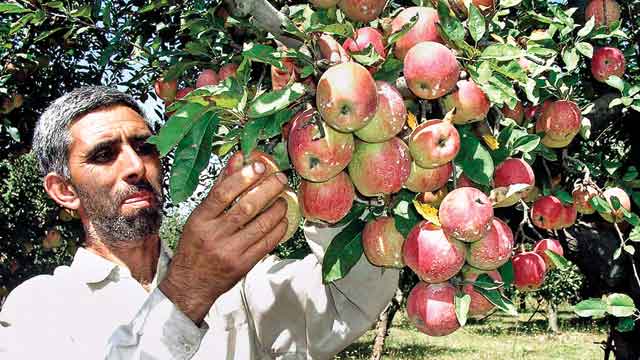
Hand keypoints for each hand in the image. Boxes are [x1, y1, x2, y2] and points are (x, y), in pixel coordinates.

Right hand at [159, 161, 288, 323]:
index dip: (243, 177)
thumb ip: (219, 188)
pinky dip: (279, 228)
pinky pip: (267, 243)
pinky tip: (282, 220)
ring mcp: (230, 251)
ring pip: (261, 225)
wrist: (190, 284)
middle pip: (246, 207)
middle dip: (268, 190)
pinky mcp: (243, 265)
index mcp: (200, 220)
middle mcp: (214, 235)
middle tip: (281, 179)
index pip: (222, 194)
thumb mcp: (199, 217)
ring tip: (283, 199)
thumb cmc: (195, 246)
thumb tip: (237, 160)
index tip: (260, 166)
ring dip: (277, 209)